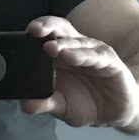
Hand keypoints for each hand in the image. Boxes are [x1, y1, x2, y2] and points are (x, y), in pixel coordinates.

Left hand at [20, 16, 138, 127]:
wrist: (115, 113)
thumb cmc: (86, 103)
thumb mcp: (61, 106)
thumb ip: (44, 103)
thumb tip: (25, 104)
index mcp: (60, 54)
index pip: (46, 35)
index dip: (36, 30)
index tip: (23, 33)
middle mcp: (76, 48)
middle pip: (60, 29)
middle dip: (47, 27)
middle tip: (33, 31)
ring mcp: (94, 53)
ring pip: (77, 42)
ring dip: (63, 44)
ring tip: (50, 48)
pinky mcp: (110, 62)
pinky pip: (96, 56)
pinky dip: (83, 55)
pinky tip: (71, 57)